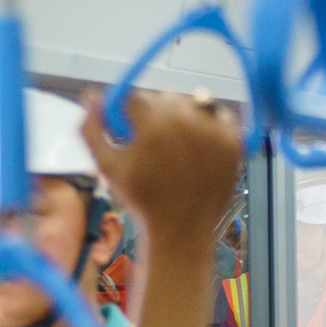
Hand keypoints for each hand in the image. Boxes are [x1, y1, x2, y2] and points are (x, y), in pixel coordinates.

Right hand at [84, 92, 242, 248]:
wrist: (181, 230)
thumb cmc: (141, 199)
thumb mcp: (106, 165)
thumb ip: (92, 128)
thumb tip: (91, 96)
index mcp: (154, 123)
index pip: (137, 97)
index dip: (130, 114)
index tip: (131, 131)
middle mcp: (187, 121)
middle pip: (166, 97)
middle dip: (157, 114)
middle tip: (155, 140)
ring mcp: (214, 131)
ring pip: (194, 103)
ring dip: (184, 116)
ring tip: (178, 143)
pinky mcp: (234, 143)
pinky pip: (223, 117)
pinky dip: (212, 124)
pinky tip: (201, 143)